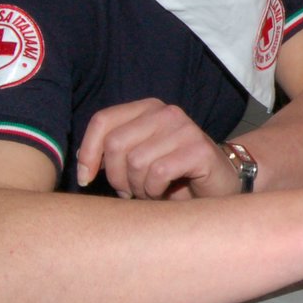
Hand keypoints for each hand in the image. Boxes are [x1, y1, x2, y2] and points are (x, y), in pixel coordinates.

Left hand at [77, 98, 239, 199]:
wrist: (221, 184)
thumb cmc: (174, 175)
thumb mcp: (139, 157)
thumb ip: (114, 152)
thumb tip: (82, 158)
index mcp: (147, 109)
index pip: (103, 121)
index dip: (88, 152)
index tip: (87, 179)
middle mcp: (166, 112)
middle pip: (115, 144)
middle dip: (116, 177)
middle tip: (129, 191)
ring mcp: (184, 129)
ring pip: (135, 162)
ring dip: (138, 187)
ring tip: (151, 191)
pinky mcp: (198, 149)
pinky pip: (157, 174)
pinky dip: (155, 191)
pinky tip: (164, 193)